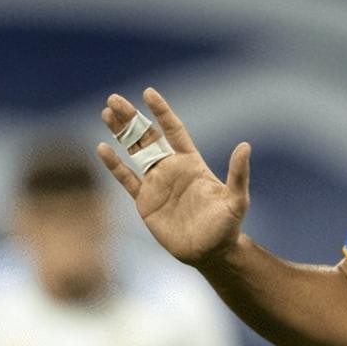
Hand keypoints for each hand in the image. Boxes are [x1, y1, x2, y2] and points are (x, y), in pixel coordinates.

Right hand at [98, 88, 250, 265]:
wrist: (210, 252)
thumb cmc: (227, 225)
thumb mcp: (236, 199)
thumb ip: (238, 173)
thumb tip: (245, 146)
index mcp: (191, 162)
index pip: (173, 130)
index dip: (161, 111)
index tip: (148, 93)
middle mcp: (171, 168)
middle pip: (147, 136)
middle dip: (131, 118)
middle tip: (114, 99)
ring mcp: (156, 183)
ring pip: (134, 152)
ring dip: (120, 134)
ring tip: (106, 113)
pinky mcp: (145, 202)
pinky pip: (126, 179)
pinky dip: (114, 165)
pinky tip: (101, 148)